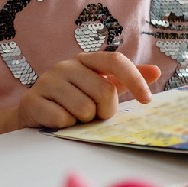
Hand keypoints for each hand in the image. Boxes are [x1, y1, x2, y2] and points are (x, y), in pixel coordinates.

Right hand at [16, 51, 159, 129]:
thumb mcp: (100, 87)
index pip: (116, 61)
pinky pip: (61, 119)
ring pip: (83, 109)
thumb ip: (126, 80)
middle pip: (104, 91)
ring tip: (74, 116)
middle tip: (94, 115)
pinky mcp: (32, 100)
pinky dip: (65, 126)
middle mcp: (66, 65)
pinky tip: (58, 121)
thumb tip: (156, 71)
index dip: (135, 79)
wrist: (33, 113)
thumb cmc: (73, 100)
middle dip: (104, 111)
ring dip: (83, 120)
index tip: (147, 99)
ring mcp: (47, 80)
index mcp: (86, 60)